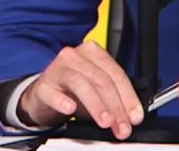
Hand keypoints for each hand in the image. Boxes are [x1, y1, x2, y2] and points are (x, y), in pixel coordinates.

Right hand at [18, 40, 143, 138]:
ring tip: (106, 122)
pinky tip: (70, 109)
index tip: (135, 117)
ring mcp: (57, 69)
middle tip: (121, 126)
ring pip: (81, 84)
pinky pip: (53, 92)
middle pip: (101, 80)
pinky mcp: (43, 85)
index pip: (116, 74)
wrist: (44, 96)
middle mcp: (76, 56)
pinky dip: (62, 101)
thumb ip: (114, 99)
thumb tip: (130, 116)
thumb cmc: (73, 91)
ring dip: (96, 105)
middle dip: (115, 106)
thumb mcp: (97, 91)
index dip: (128, 97)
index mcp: (93, 53)